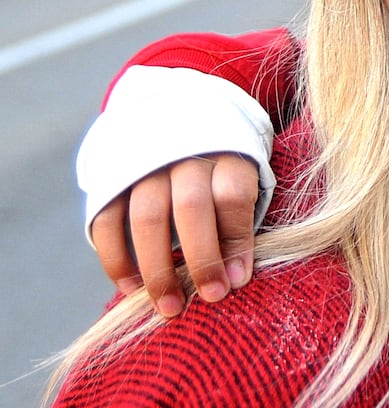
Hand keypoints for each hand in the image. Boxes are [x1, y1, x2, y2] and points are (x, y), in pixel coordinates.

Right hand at [90, 152, 259, 317]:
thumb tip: (235, 277)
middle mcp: (184, 154)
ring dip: (157, 269)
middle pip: (191, 206)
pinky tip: (132, 288)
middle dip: (202, 258)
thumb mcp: (240, 180)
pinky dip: (117, 260)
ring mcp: (145, 165)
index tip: (238, 278)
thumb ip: (237, 220)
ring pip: (147, 217)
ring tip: (170, 305)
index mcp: (226, 151)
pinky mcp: (111, 179)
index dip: (236, 239)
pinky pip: (107, 222)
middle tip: (211, 296)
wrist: (178, 123)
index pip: (232, 195)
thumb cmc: (218, 169)